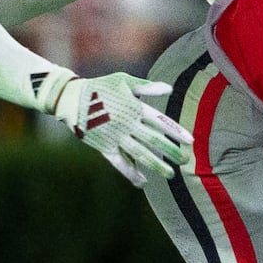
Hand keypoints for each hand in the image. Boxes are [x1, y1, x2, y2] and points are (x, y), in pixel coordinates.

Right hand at [51, 74, 191, 186]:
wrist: (72, 99)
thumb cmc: (100, 87)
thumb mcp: (123, 81)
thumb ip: (146, 87)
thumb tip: (169, 89)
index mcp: (134, 107)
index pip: (160, 121)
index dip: (175, 132)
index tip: (190, 141)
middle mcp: (127, 124)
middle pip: (153, 140)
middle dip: (171, 151)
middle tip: (184, 161)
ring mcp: (116, 137)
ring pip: (139, 154)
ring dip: (156, 165)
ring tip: (170, 174)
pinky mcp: (104, 147)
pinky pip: (119, 163)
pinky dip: (131, 172)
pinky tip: (141, 181)